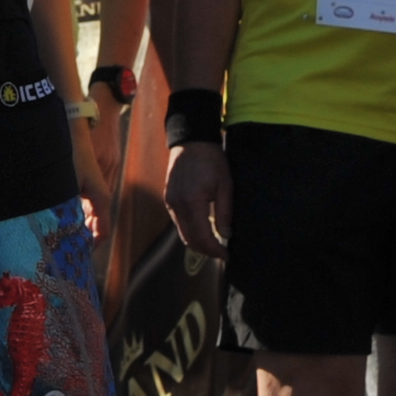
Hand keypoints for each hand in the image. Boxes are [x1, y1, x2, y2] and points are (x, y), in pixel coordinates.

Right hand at [164, 139, 231, 259]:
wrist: (191, 140)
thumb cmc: (212, 160)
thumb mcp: (225, 185)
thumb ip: (224, 212)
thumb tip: (226, 236)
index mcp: (192, 202)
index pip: (202, 237)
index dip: (214, 250)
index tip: (226, 256)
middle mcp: (176, 206)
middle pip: (189, 239)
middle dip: (205, 250)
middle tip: (221, 253)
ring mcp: (170, 203)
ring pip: (182, 233)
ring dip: (197, 242)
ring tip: (214, 244)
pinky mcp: (168, 199)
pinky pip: (178, 223)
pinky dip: (190, 231)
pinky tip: (203, 229)